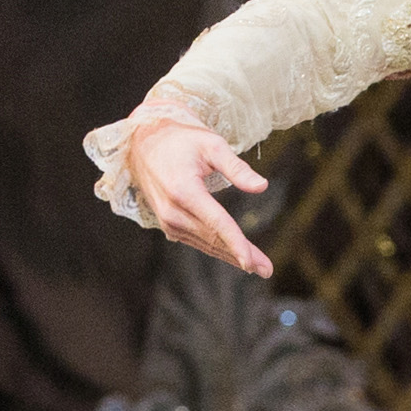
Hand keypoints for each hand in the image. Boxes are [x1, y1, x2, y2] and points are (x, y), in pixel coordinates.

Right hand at [119, 109, 273, 279]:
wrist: (143, 145)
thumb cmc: (181, 141)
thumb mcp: (211, 144)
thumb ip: (236, 168)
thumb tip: (262, 186)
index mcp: (184, 190)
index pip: (216, 223)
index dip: (236, 244)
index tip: (251, 262)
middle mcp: (173, 211)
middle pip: (214, 238)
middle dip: (242, 256)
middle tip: (267, 270)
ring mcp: (168, 221)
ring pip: (206, 244)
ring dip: (230, 256)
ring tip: (257, 266)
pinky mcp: (167, 225)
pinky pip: (196, 241)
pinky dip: (215, 248)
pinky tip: (231, 255)